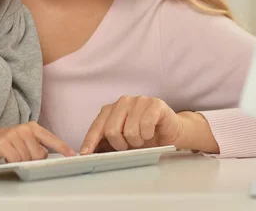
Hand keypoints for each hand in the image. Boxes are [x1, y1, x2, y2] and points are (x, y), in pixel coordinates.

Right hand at [0, 121, 75, 162]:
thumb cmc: (9, 142)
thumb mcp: (26, 140)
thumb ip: (38, 146)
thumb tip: (47, 156)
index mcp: (33, 127)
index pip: (51, 139)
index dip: (62, 148)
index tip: (72, 155)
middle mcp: (25, 129)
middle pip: (39, 154)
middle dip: (32, 160)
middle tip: (22, 154)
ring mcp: (14, 134)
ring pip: (27, 158)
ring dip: (21, 161)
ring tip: (14, 154)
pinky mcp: (4, 143)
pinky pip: (15, 159)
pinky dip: (12, 162)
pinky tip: (8, 156)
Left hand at [79, 96, 219, 154]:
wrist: (170, 132)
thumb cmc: (144, 136)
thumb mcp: (123, 141)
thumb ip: (106, 144)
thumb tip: (88, 154)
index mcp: (111, 109)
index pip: (97, 126)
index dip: (90, 141)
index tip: (85, 155)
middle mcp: (123, 102)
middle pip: (111, 130)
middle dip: (120, 145)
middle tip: (128, 146)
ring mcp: (139, 100)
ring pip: (129, 130)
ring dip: (137, 141)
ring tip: (142, 139)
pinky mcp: (155, 103)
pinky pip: (146, 125)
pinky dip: (148, 135)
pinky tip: (151, 132)